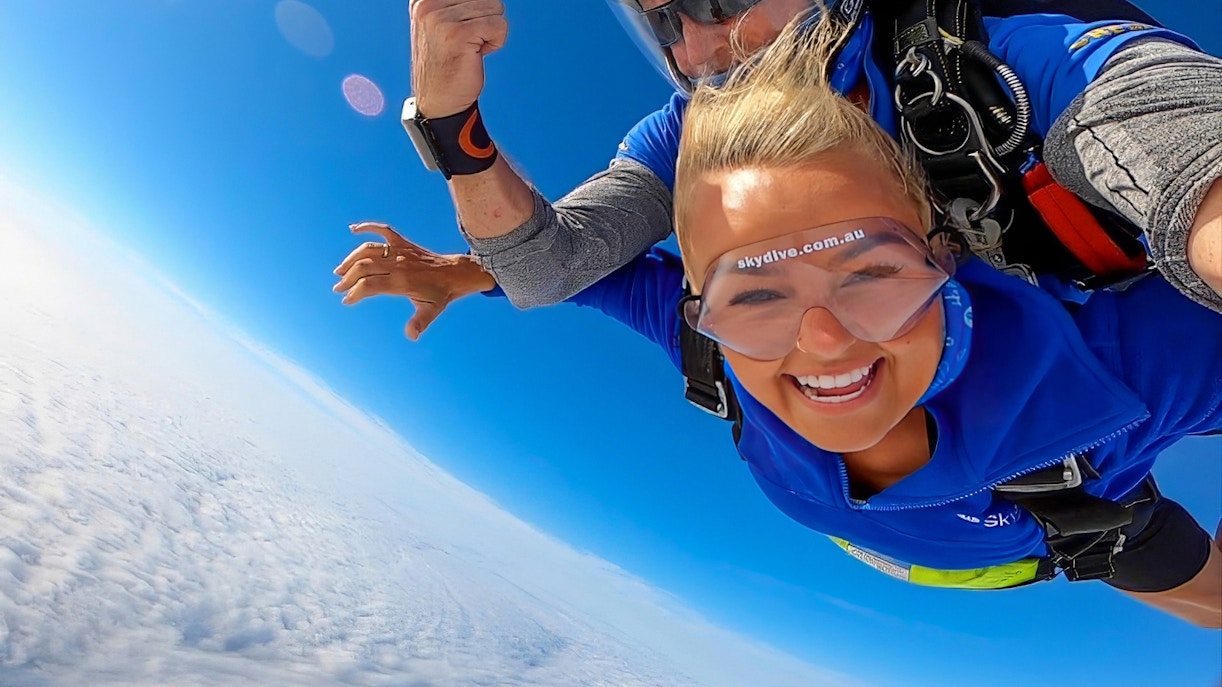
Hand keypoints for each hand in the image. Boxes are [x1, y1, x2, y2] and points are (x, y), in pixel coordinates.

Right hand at [334, 221, 496, 339]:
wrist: (455, 273)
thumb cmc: (441, 294)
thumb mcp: (432, 311)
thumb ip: (419, 322)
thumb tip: (411, 336)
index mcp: (402, 281)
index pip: (370, 285)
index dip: (355, 293)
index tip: (347, 300)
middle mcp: (398, 264)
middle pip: (364, 267)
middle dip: (348, 278)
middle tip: (338, 288)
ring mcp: (400, 250)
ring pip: (368, 249)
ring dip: (351, 258)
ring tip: (340, 270)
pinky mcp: (403, 242)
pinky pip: (383, 230)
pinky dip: (368, 227)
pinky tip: (353, 228)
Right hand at [409, 0, 507, 117]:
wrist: (439, 100)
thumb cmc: (447, 61)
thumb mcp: (444, 21)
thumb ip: (459, 2)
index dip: (478, 5)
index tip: (470, 30)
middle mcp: (427, 4)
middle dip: (487, 18)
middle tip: (469, 39)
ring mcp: (440, 18)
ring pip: (495, 8)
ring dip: (491, 31)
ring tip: (471, 47)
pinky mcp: (457, 34)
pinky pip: (498, 25)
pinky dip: (496, 42)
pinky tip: (477, 54)